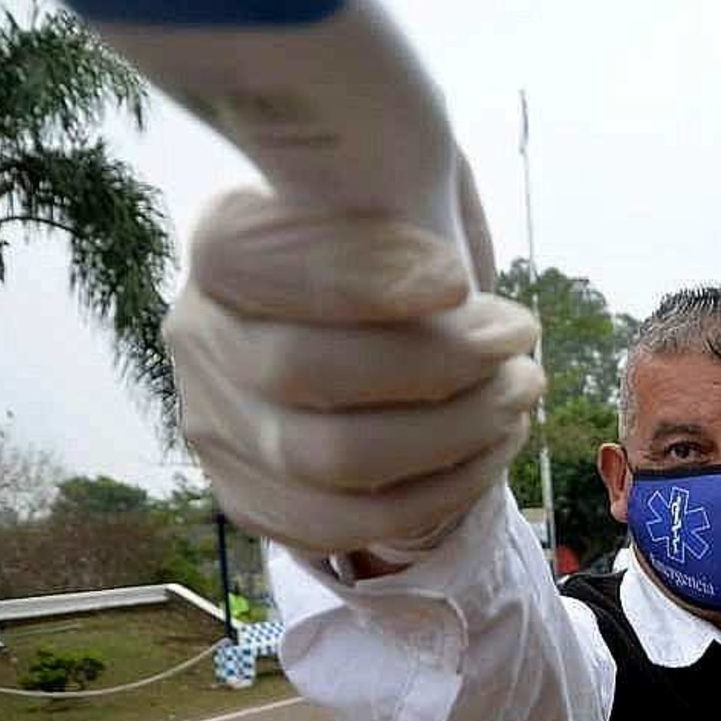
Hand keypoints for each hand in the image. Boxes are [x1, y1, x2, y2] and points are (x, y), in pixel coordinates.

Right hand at [164, 165, 542, 554]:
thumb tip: (445, 283)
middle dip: (435, 363)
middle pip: (302, 371)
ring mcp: (219, 428)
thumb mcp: (404, 198)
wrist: (373, 326)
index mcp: (224, 245)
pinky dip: (441, 489)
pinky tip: (496, 445)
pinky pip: (349, 522)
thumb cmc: (401, 251)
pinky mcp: (254, 498)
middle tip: (520, 339)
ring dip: (453, 433)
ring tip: (520, 391)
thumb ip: (405, 210)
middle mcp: (200, 337)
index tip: (459, 279)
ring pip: (333, 461)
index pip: (254, 258)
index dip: (356, 276)